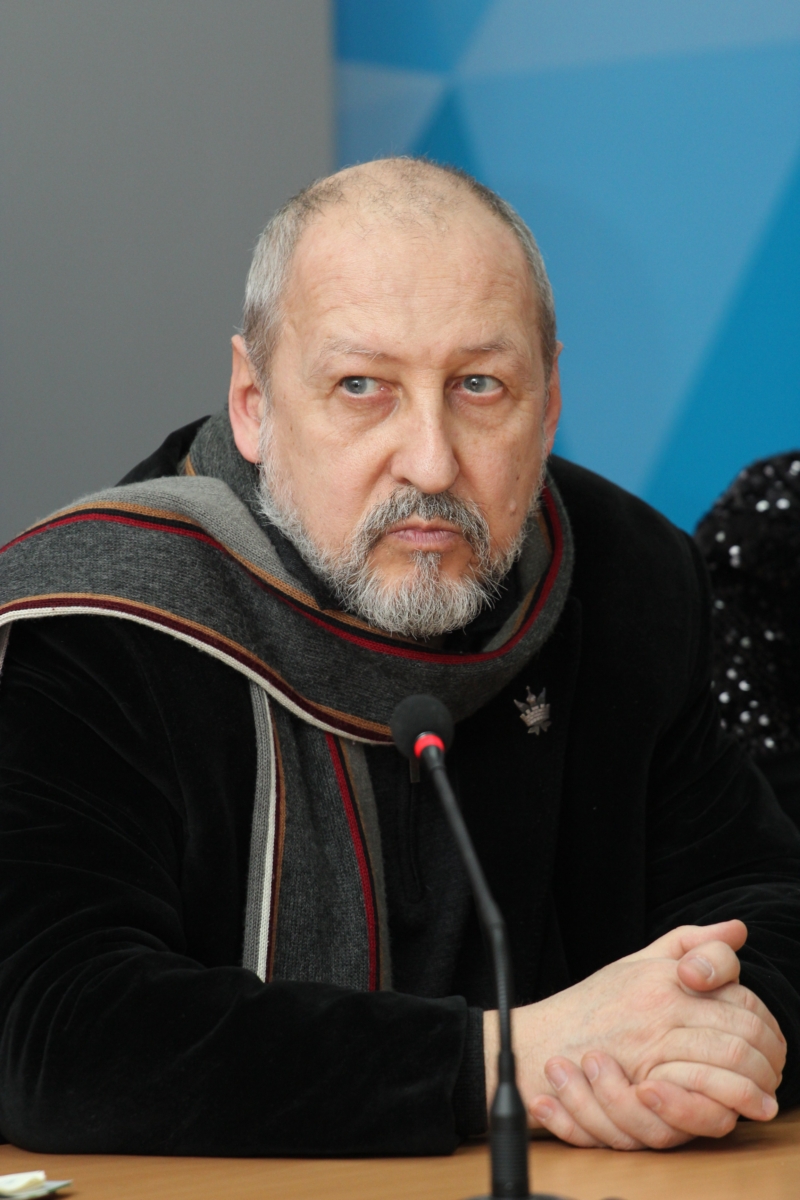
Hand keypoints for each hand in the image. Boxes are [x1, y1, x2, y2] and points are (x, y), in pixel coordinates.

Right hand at [484, 920, 785, 1148]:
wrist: (542, 1042)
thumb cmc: (592, 1005)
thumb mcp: (639, 961)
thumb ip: (689, 941)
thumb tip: (738, 929)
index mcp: (668, 978)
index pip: (740, 998)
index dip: (765, 1025)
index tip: (771, 1043)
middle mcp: (663, 1008)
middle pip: (740, 1033)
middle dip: (767, 1060)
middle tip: (774, 1076)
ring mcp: (652, 1047)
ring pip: (726, 1065)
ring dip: (752, 1088)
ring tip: (762, 1101)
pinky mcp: (641, 1086)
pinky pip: (697, 1100)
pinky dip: (721, 1109)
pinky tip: (732, 1114)